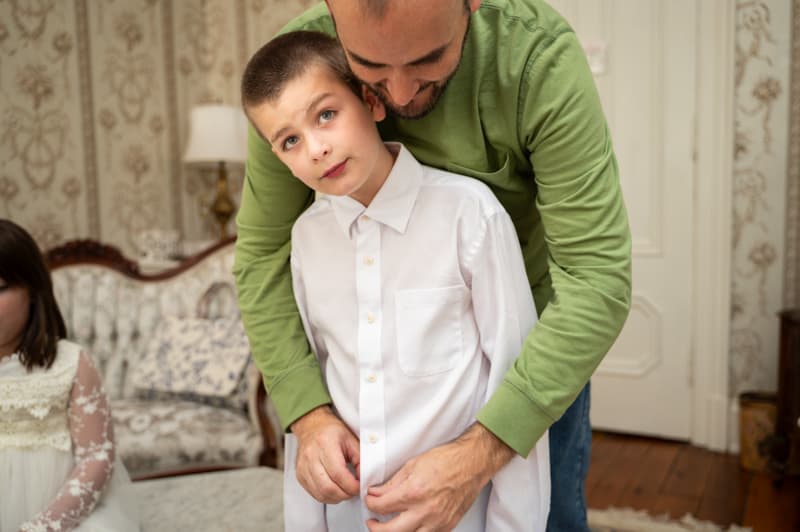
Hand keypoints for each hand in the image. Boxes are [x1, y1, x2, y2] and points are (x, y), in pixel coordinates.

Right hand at [290, 405, 360, 502]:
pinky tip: (335, 490)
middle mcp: (311, 456)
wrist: (311, 427)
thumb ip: (360, 458)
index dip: (351, 485)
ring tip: (345, 491)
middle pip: (328, 487)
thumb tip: (364, 478)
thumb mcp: (350, 439)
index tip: (359, 486)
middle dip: (345, 494)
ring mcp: (303, 467)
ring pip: (320, 494)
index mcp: (325, 444)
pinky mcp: (299, 475)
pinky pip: (314, 494)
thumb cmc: (330, 431)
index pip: (338, 473)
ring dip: (336, 498)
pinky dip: (327, 497)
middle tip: (353, 491)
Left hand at [364, 423, 514, 530]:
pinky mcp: (447, 526)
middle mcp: (425, 510)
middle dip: (376, 527)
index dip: (370, 503)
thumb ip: (392, 482)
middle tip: (373, 522)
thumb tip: (377, 492)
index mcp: (414, 492)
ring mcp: (437, 521)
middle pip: (390, 531)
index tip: (371, 500)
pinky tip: (411, 526)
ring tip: (389, 526)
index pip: (381, 506)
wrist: (472, 463)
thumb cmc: (447, 460)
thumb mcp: (413, 465)